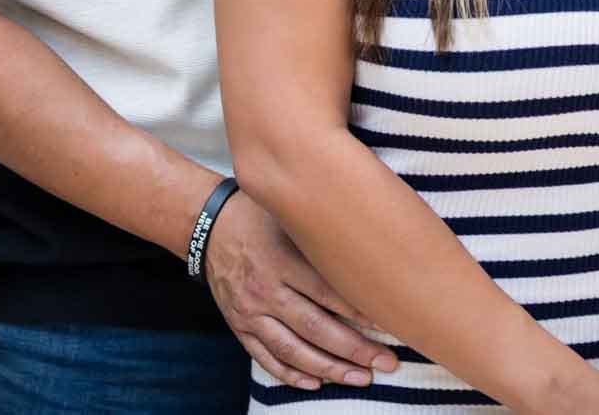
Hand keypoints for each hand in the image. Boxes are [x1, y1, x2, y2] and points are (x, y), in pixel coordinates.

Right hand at [203, 191, 400, 389]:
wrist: (208, 226)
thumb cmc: (260, 215)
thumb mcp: (289, 214)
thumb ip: (323, 231)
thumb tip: (371, 241)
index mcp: (281, 259)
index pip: (327, 292)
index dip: (360, 311)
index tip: (390, 324)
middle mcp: (264, 290)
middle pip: (315, 327)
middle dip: (354, 349)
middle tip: (387, 361)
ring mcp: (249, 312)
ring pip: (292, 350)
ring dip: (329, 368)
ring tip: (361, 377)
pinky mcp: (239, 326)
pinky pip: (265, 357)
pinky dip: (291, 374)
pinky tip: (317, 383)